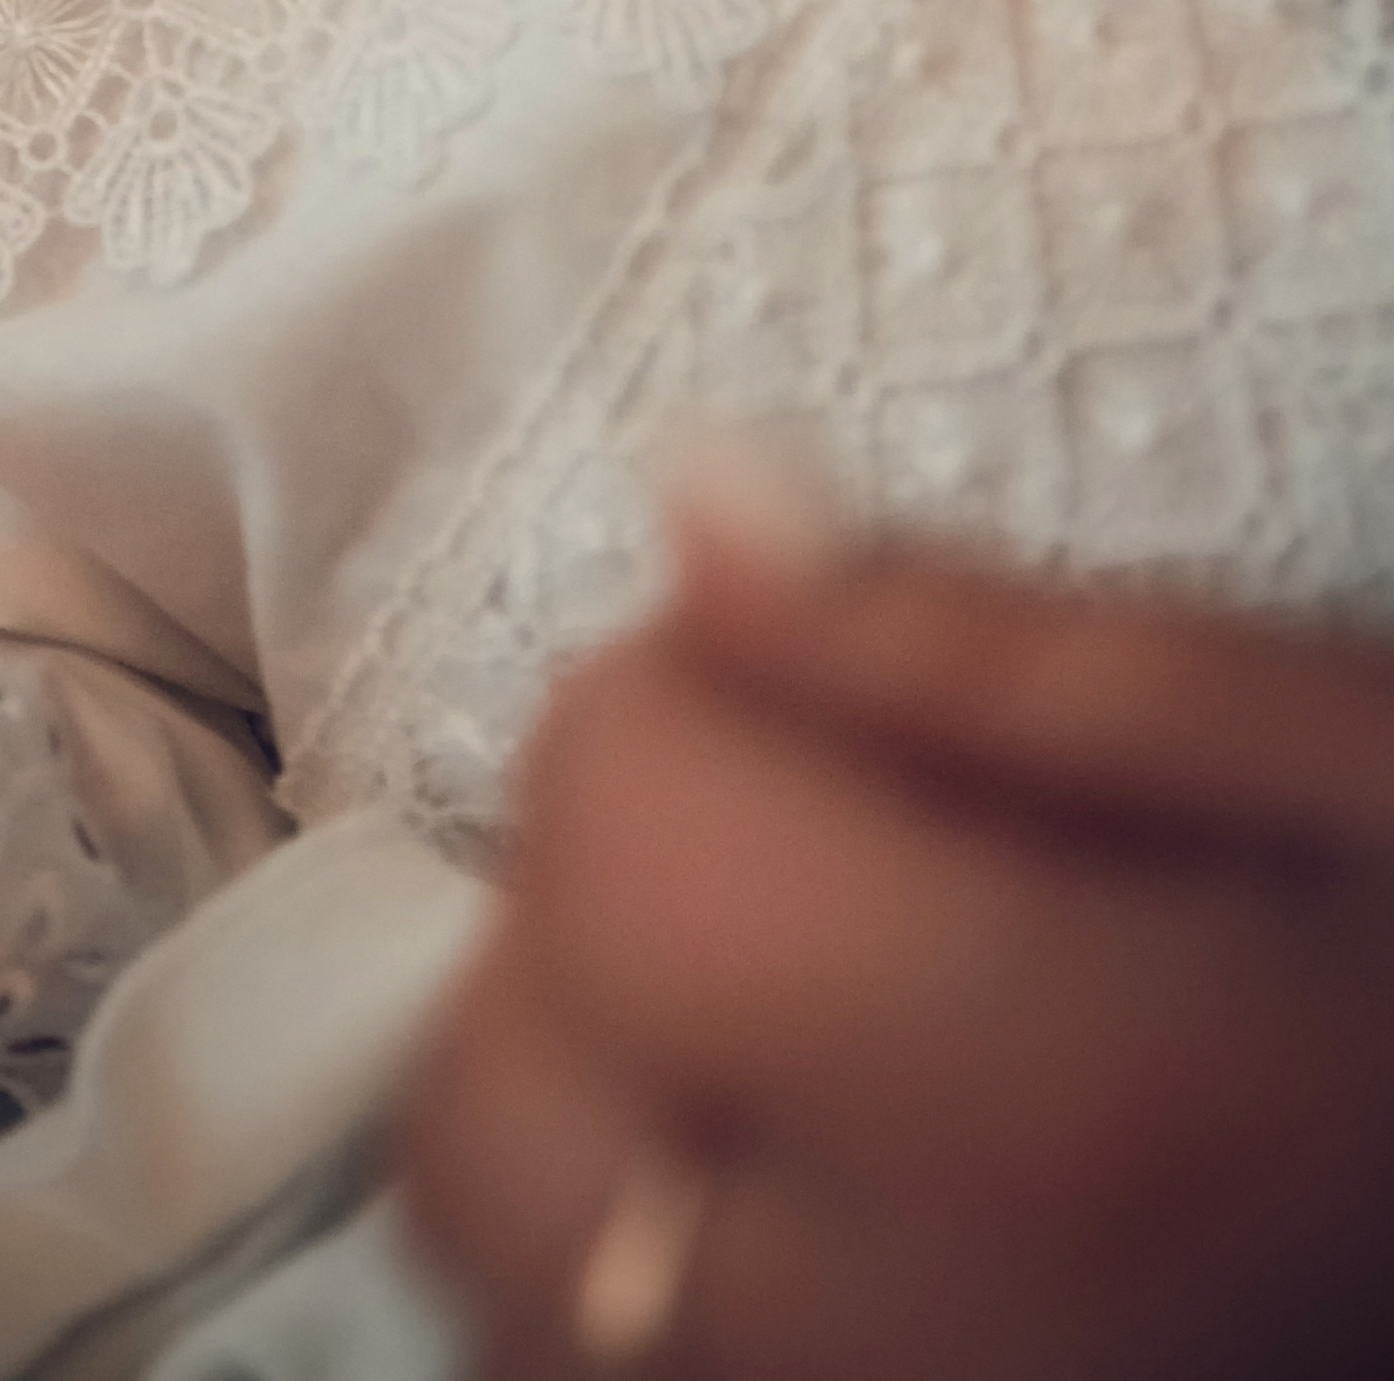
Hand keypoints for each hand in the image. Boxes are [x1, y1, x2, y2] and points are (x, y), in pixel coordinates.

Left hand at [397, 523, 1393, 1380]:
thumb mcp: (1346, 771)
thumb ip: (983, 654)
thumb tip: (695, 501)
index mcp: (1056, 1090)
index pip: (612, 818)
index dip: (692, 702)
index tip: (826, 700)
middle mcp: (911, 1342)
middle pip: (490, 1092)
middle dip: (591, 922)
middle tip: (796, 861)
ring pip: (511, 1276)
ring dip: (584, 1112)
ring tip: (802, 1028)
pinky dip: (633, 1279)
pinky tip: (801, 1191)